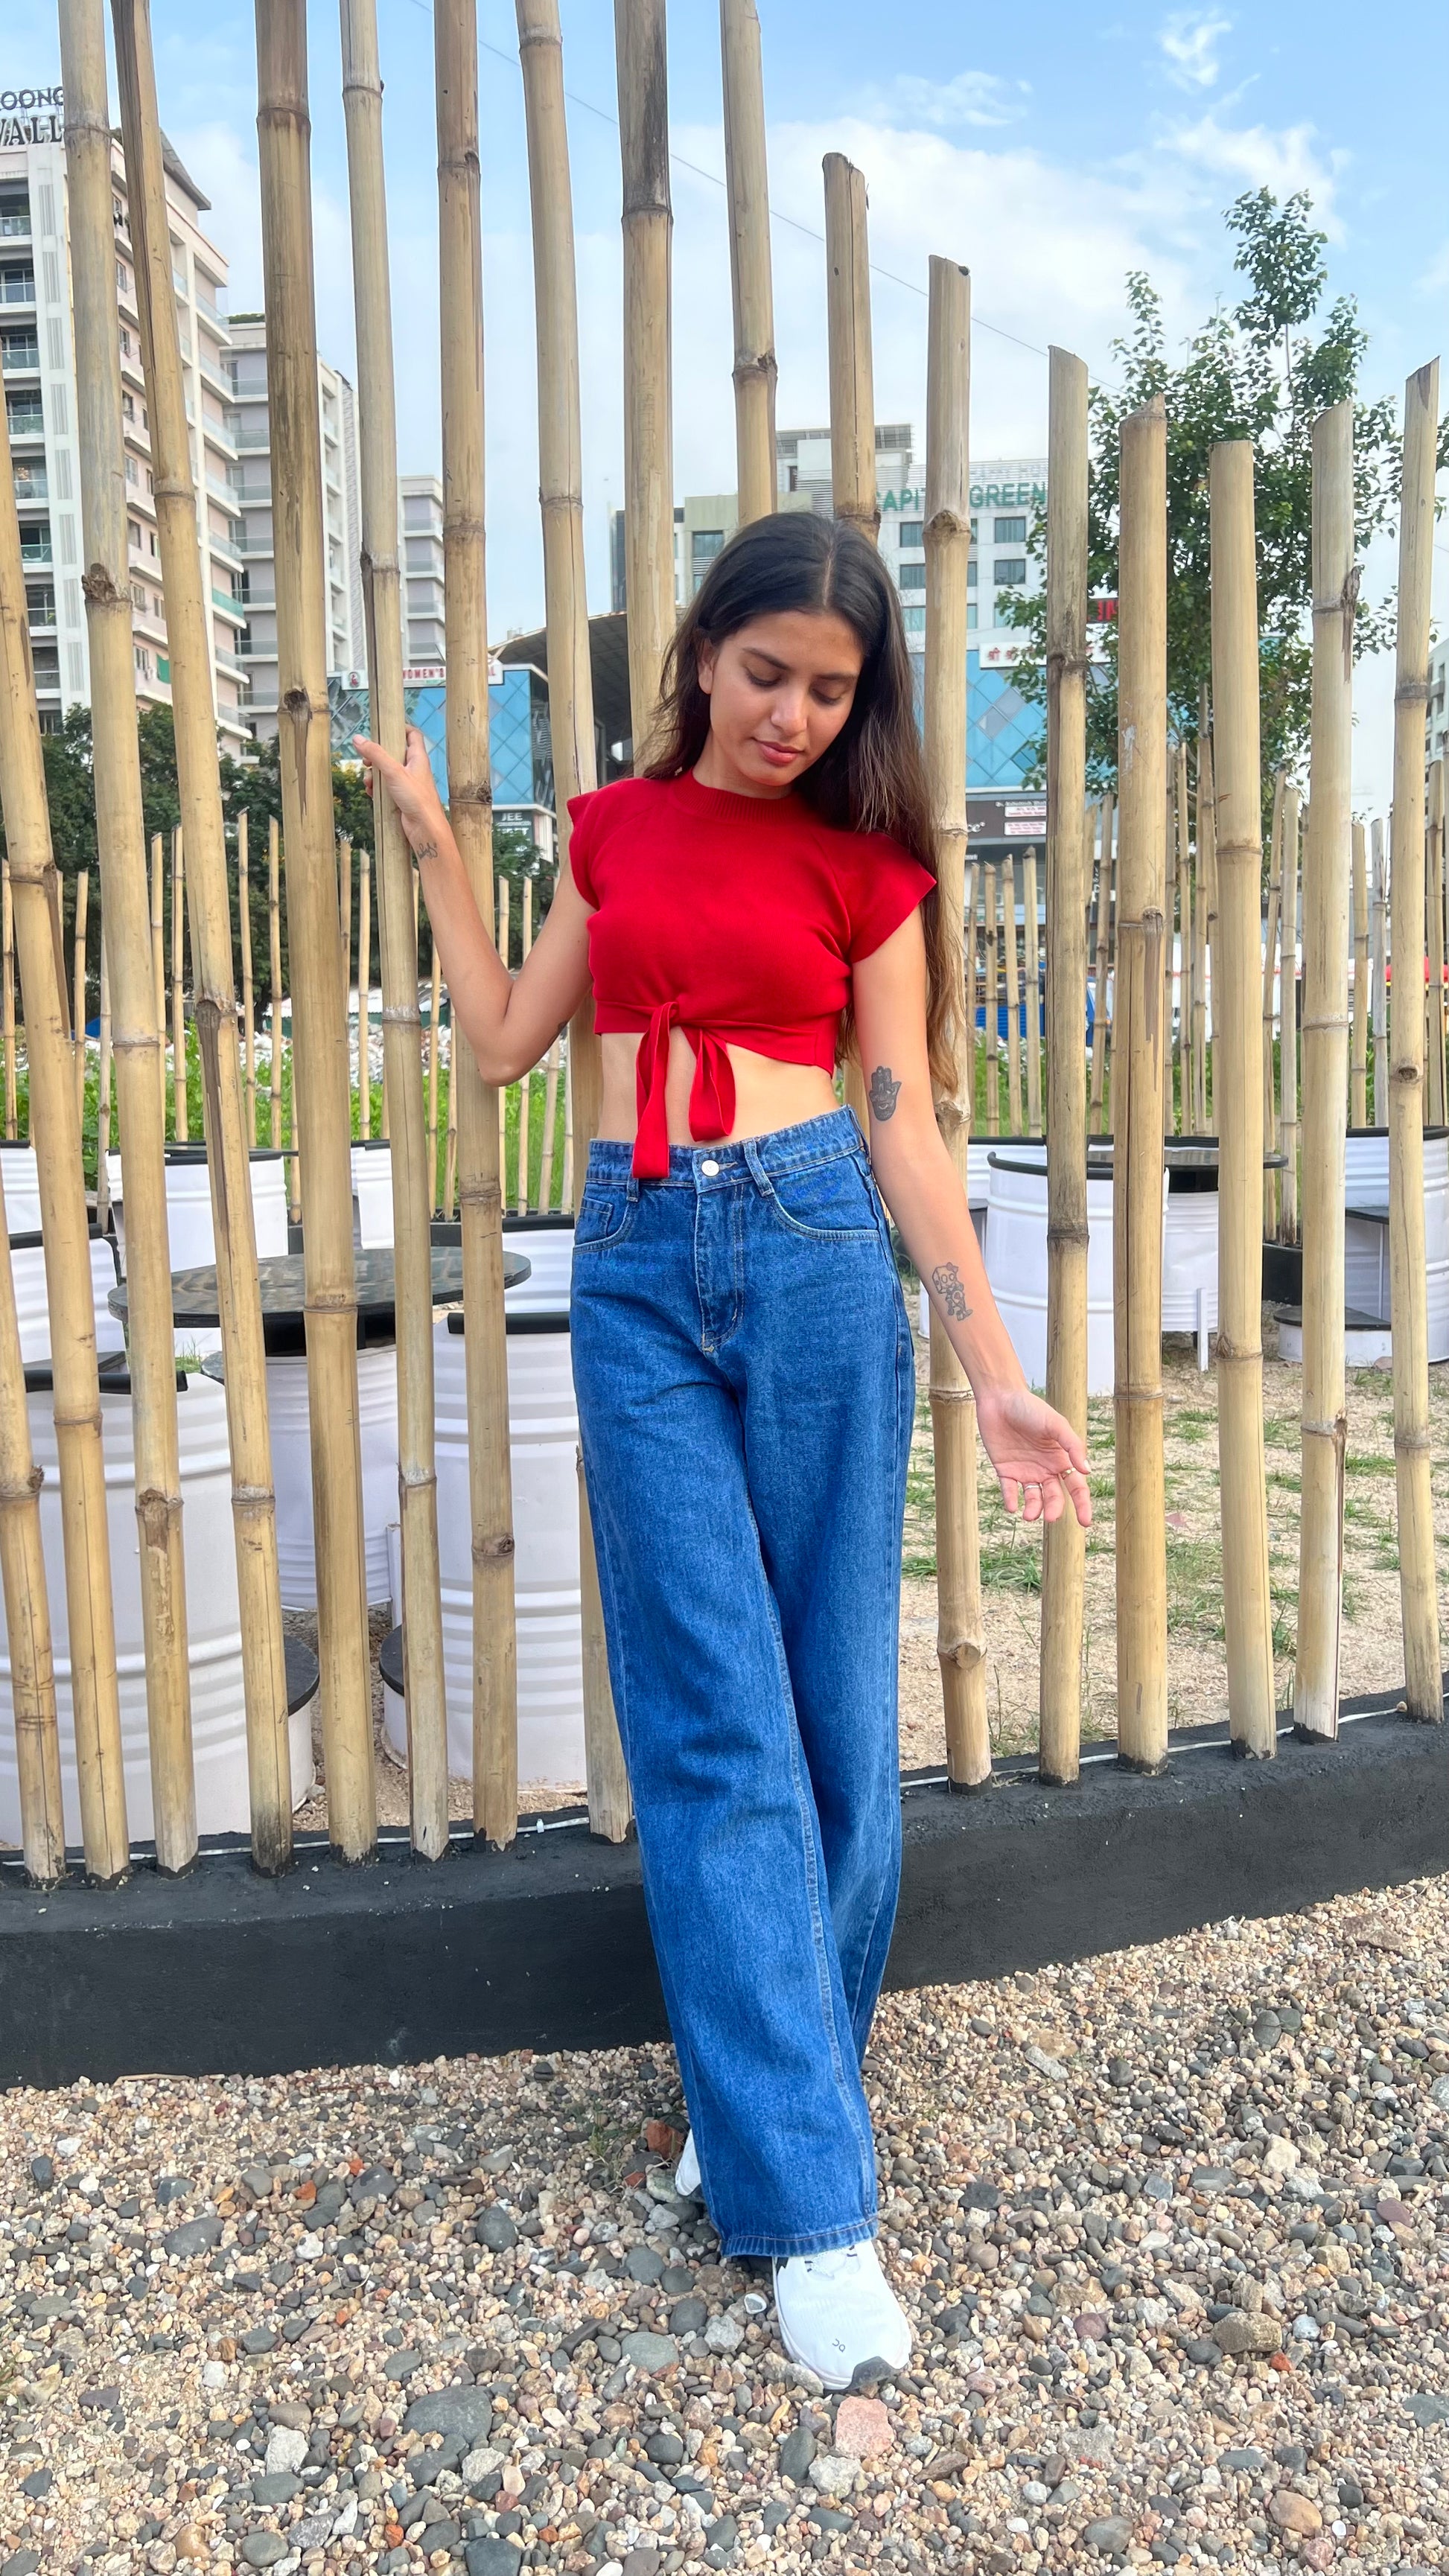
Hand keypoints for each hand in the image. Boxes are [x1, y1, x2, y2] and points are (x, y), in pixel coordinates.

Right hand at [352, 724, 445, 853]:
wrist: (425, 828)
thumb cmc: (417, 799)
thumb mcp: (393, 772)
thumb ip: (376, 754)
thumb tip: (358, 739)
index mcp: (417, 758)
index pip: (412, 734)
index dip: (399, 728)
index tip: (383, 728)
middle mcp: (413, 769)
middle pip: (392, 753)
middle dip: (376, 756)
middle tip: (366, 761)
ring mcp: (407, 783)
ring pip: (386, 772)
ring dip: (374, 775)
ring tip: (369, 782)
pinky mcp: (400, 797)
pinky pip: (385, 788)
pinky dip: (377, 789)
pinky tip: (372, 794)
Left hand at [972, 1382, 1090, 1527]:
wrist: (1000, 1398)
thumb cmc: (1031, 1408)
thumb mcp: (1056, 1424)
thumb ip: (1072, 1446)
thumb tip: (1087, 1471)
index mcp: (1061, 1459)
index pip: (1076, 1487)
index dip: (1082, 1505)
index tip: (1085, 1522)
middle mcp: (1045, 1469)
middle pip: (1054, 1497)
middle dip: (1054, 1509)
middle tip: (1050, 1517)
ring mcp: (1025, 1471)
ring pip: (1033, 1498)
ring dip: (1033, 1509)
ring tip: (1029, 1515)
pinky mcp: (1005, 1470)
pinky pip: (1009, 1491)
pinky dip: (1011, 1500)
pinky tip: (1012, 1506)